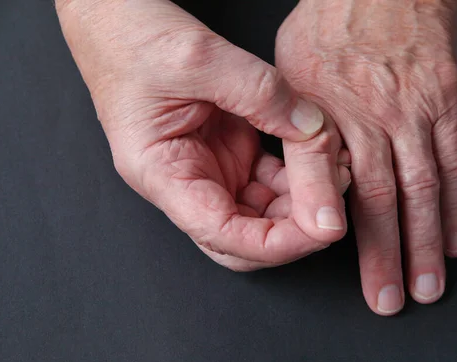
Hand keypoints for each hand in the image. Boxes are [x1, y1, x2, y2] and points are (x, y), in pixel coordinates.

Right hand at [56, 0, 350, 268]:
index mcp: (162, 174)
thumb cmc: (135, 42)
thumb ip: (260, 92)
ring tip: (336, 172)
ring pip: (263, 214)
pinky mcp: (228, 152)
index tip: (321, 229)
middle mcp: (186, 183)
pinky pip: (271, 181)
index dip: (276, 244)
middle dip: (294, 233)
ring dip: (302, 204)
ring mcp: (210, 170)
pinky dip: (300, 176)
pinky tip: (323, 157)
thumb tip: (313, 126)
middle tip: (335, 210)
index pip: (221, 235)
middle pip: (245, 239)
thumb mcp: (200, 58)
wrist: (120, 22)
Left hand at [277, 0, 456, 313]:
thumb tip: (295, 170)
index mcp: (323, 110)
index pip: (324, 178)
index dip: (327, 223)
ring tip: (426, 284)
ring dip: (424, 243)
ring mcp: (411, 112)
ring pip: (421, 190)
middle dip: (384, 255)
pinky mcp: (444, 104)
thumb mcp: (287, 69)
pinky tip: (455, 239)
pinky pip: (454, 163)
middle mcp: (369, 116)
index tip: (331, 260)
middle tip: (387, 298)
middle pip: (378, 199)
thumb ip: (290, 125)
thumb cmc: (331, 22)